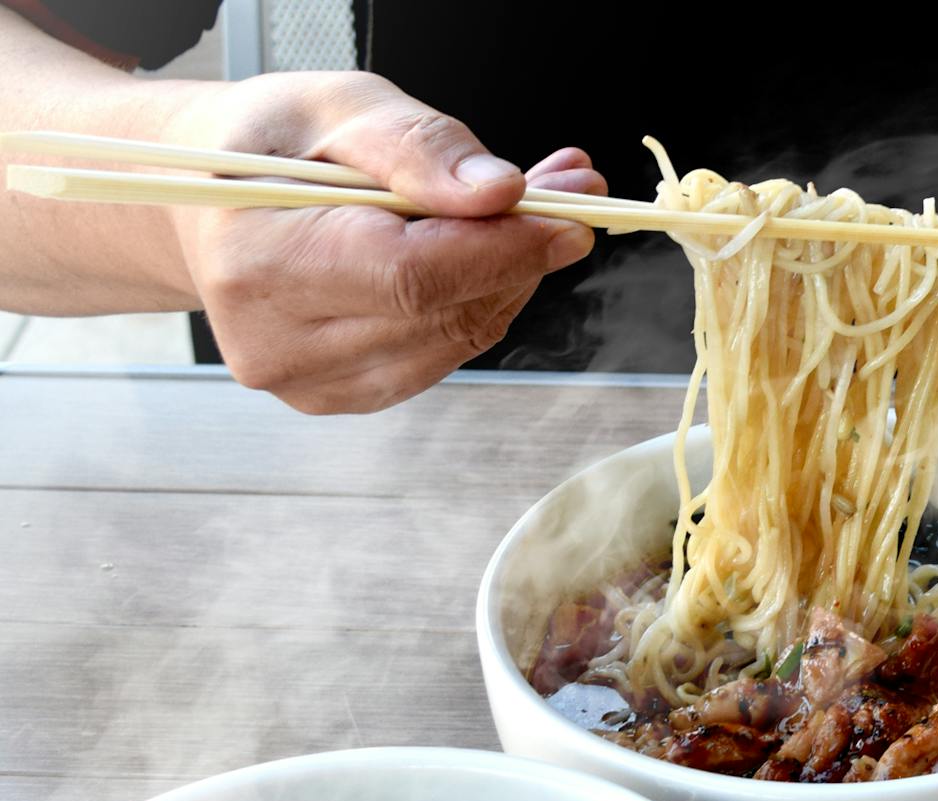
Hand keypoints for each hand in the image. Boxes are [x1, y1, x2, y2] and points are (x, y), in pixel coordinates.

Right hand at [168, 73, 604, 413]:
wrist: (210, 201)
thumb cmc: (267, 147)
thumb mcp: (339, 108)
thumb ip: (419, 150)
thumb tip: (499, 194)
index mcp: (259, 261)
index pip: (409, 276)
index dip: (502, 250)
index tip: (568, 219)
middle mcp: (276, 340)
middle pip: (440, 313)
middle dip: (518, 255)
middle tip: (566, 197)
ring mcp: (308, 382)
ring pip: (452, 342)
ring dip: (504, 281)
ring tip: (522, 216)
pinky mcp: (339, 397)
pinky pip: (438, 358)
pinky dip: (472, 308)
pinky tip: (473, 261)